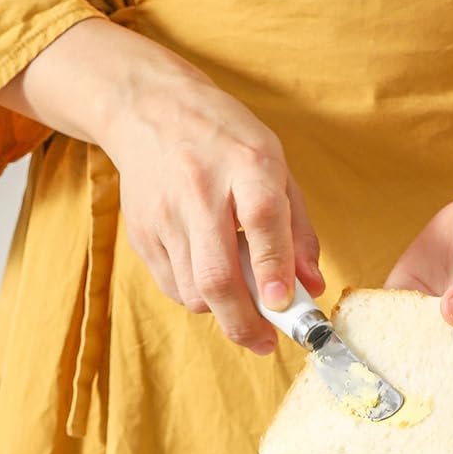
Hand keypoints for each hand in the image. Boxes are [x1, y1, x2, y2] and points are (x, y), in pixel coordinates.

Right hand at [0, 18, 322, 352]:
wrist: (149, 111)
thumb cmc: (224, 139)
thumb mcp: (275, 166)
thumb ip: (297, 229)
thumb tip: (311, 287)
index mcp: (246, 164)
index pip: (261, 220)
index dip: (274, 268)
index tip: (286, 305)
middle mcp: (201, 190)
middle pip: (216, 275)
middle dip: (243, 321)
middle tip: (264, 342)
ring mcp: (165, 215)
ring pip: (193, 291)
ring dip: (222, 309)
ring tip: (239, 297)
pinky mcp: (141, 233)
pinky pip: (172, 286)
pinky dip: (196, 295)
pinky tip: (208, 275)